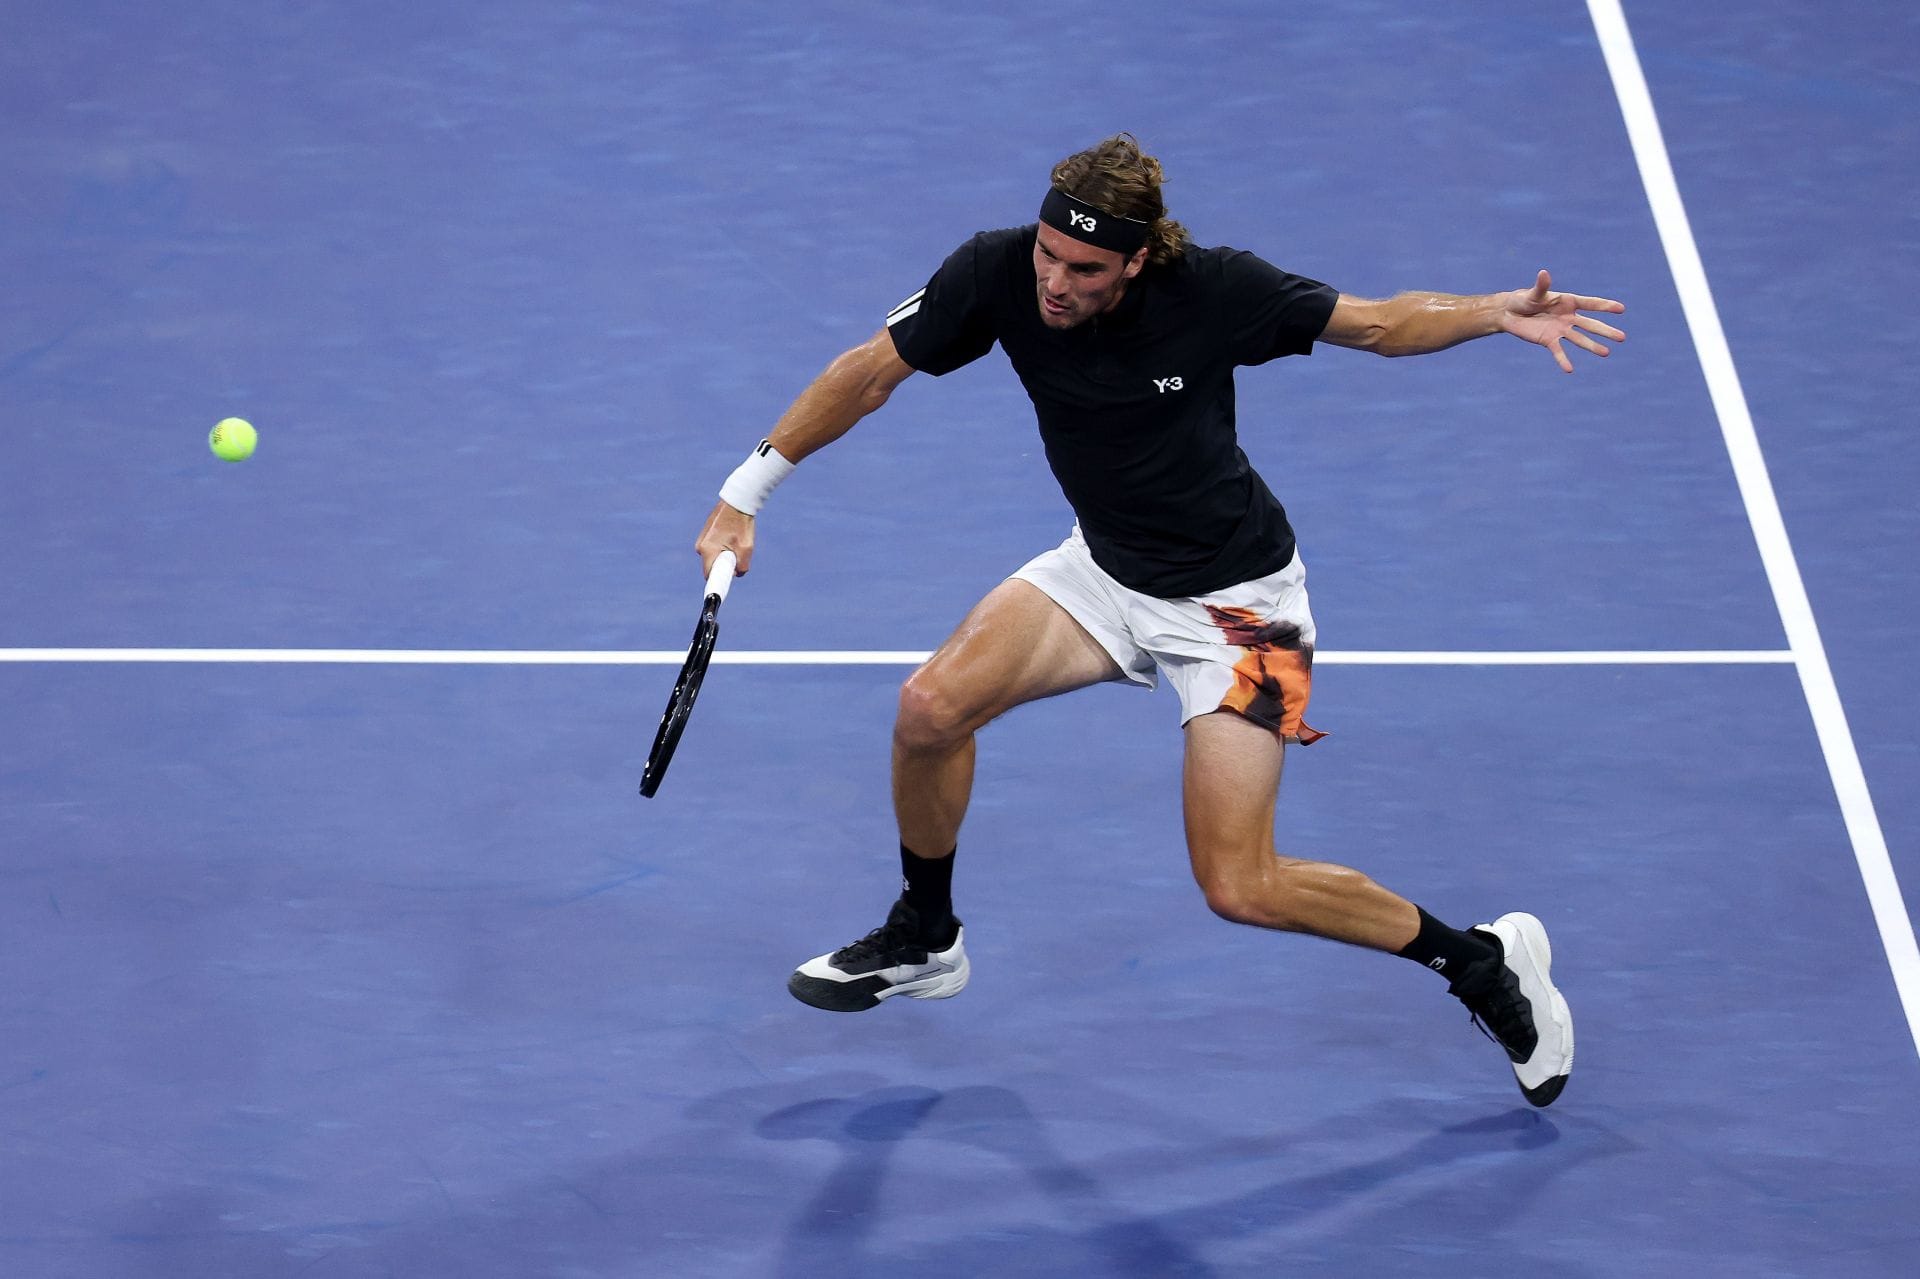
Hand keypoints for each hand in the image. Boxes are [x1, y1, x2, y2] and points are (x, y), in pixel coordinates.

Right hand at [695, 500, 753, 577]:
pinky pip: (712, 548)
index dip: (719, 580)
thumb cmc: (741, 525)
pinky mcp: (704, 534)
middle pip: (711, 566)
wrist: (737, 503)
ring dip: (723, 556)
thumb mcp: (746, 549)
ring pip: (712, 556)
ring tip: (735, 543)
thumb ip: (742, 567)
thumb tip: (737, 574)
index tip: (727, 579)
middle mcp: (700, 546)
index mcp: (707, 550)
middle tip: (737, 556)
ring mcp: (701, 540)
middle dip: (724, 566)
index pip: (709, 575)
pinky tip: (731, 537)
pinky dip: (721, 548)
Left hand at [1503, 270, 1625, 372]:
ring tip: (1606, 353)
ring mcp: (1560, 330)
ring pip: (1580, 339)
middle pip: (1591, 325)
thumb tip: (1543, 273)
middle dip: (1605, 331)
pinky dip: (1563, 360)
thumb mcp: (1533, 293)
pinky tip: (1569, 370)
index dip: (1606, 306)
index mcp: (1568, 302)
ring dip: (1592, 346)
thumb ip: (1541, 286)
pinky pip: (1558, 352)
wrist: (1510, 313)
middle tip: (1622, 337)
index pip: (1591, 304)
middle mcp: (1568, 317)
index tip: (1621, 309)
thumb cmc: (1524, 299)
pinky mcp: (1549, 340)